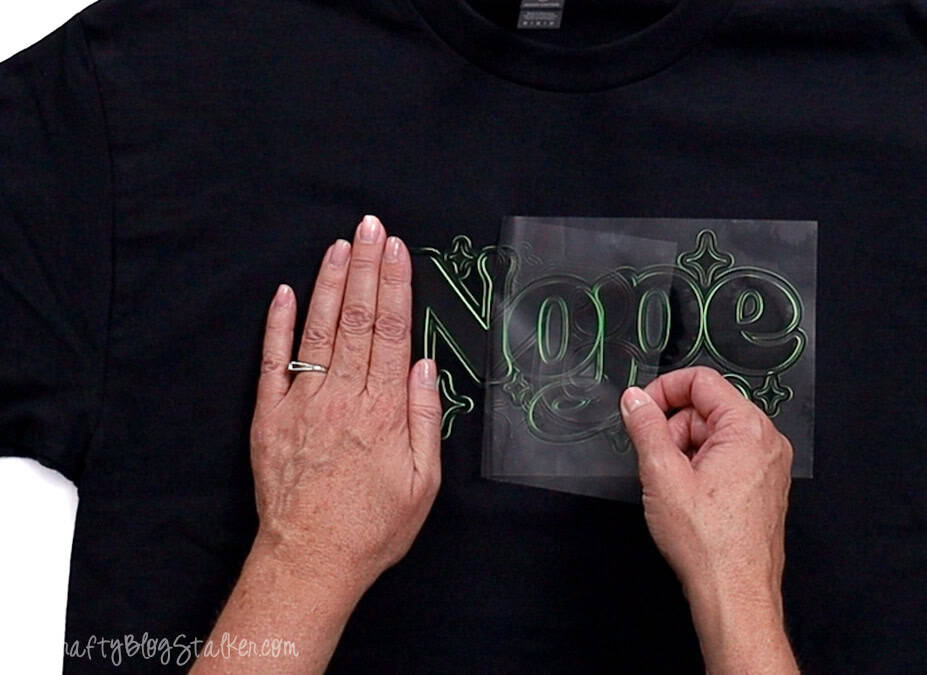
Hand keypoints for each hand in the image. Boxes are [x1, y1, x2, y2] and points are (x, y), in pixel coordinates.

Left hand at [249, 215, 441, 591]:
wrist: (310, 560)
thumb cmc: (373, 527)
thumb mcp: (423, 482)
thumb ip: (425, 419)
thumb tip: (425, 366)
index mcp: (384, 410)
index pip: (393, 332)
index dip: (396, 285)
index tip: (398, 249)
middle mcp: (344, 397)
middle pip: (359, 320)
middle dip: (367, 268)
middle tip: (371, 226)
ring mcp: (303, 404)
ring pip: (319, 330)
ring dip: (331, 284)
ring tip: (340, 245)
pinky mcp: (270, 417)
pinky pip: (274, 362)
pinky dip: (279, 325)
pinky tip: (286, 292)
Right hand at [620, 366, 797, 673]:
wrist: (735, 595)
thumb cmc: (706, 542)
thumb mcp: (662, 475)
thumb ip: (645, 427)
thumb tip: (634, 398)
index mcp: (748, 428)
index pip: (702, 381)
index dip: (664, 391)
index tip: (639, 412)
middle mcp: (767, 441)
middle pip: (708, 409)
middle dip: (674, 430)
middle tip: (655, 464)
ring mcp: (769, 465)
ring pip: (715, 436)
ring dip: (686, 452)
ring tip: (672, 489)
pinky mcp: (765, 487)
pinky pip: (728, 459)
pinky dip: (702, 469)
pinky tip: (689, 499)